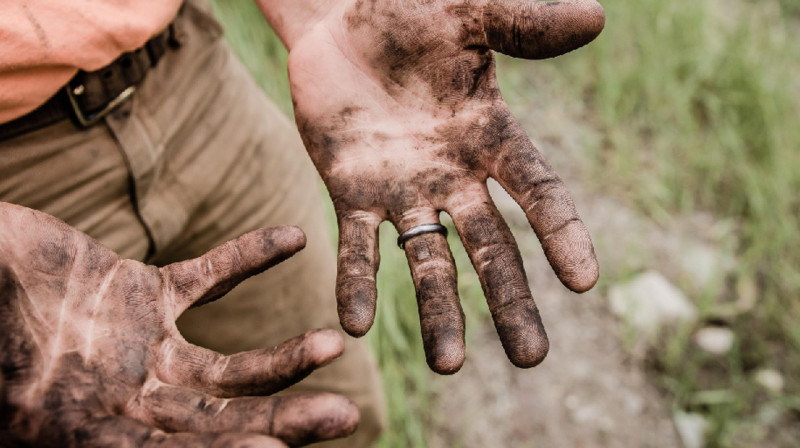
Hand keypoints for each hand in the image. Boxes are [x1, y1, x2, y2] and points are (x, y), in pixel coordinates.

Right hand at [0, 203, 357, 446]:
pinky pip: (209, 277)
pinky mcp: (145, 294)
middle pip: (220, 421)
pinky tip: (293, 237)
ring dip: (284, 357)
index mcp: (87, 430)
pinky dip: (248, 257)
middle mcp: (126, 399)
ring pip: (229, 367)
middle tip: (345, 417)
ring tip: (333, 345)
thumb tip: (55, 418)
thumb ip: (34, 396)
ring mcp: (141, 348)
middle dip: (281, 421)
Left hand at [287, 0, 603, 372]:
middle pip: (490, 247)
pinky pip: (356, 246)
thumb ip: (523, 24)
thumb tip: (595, 17)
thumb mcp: (467, 14)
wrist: (340, 23)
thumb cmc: (409, 13)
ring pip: (427, 260)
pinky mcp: (350, 193)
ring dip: (437, 311)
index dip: (562, 233)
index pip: (537, 191)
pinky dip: (357, 283)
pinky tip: (355, 325)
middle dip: (509, 301)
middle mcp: (453, 176)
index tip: (585, 281)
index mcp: (490, 136)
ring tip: (447, 366)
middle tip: (531, 359)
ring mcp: (403, 190)